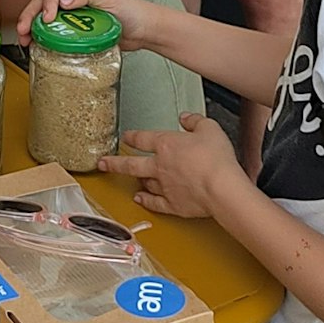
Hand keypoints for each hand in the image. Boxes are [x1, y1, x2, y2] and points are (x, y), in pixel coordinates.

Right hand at [15, 0, 152, 49]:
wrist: (142, 30)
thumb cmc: (130, 10)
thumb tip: (63, 0)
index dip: (46, 4)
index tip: (47, 19)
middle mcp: (71, 2)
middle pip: (42, 5)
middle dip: (29, 16)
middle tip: (24, 30)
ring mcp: (72, 19)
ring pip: (45, 21)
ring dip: (32, 29)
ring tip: (27, 41)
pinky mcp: (75, 35)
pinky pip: (55, 36)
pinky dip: (44, 41)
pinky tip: (39, 47)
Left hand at [98, 113, 242, 218]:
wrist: (222, 188)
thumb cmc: (216, 159)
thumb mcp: (209, 129)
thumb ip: (195, 121)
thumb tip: (186, 118)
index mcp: (166, 144)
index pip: (143, 139)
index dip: (132, 137)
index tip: (125, 137)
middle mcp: (160, 166)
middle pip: (131, 164)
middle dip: (114, 163)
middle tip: (102, 163)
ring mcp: (164, 187)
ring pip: (143, 183)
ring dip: (136, 180)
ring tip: (131, 179)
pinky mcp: (172, 204)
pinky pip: (154, 203)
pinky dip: (146, 201)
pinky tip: (140, 199)